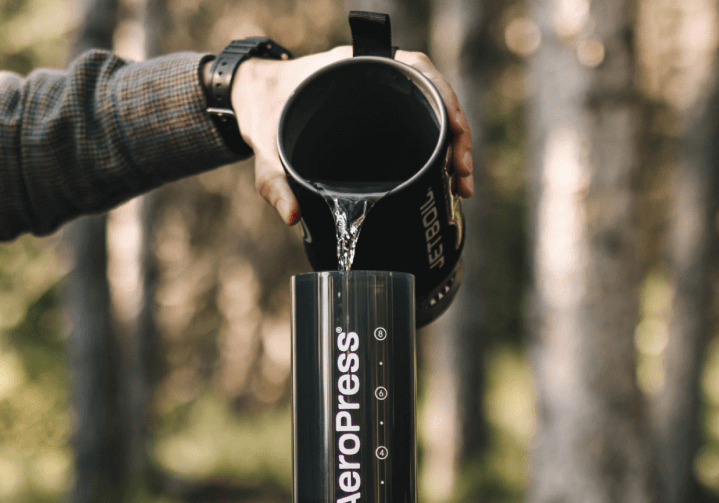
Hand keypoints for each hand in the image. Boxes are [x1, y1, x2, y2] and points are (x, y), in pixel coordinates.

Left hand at [230, 46, 473, 225]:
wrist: (254, 100)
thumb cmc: (263, 115)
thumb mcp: (265, 151)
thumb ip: (274, 183)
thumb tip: (292, 217)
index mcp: (354, 69)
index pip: (415, 70)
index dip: (442, 98)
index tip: (455, 133)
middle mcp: (374, 78)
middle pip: (433, 96)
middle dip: (457, 135)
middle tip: (463, 177)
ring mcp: (381, 98)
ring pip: (431, 114)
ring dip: (453, 147)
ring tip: (461, 186)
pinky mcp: (381, 118)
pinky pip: (418, 126)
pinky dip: (435, 151)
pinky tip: (444, 179)